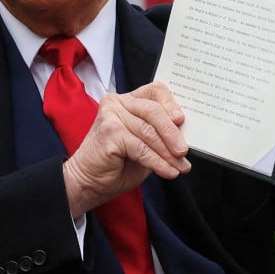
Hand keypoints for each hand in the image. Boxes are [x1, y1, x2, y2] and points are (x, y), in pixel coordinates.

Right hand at [62, 81, 190, 216]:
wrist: (88, 182)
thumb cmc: (117, 163)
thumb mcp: (145, 144)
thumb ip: (160, 134)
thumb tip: (186, 135)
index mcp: (128, 101)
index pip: (155, 91)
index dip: (170, 103)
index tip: (181, 120)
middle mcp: (118, 103)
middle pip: (153, 111)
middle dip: (172, 133)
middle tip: (184, 151)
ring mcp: (111, 115)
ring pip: (149, 132)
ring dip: (168, 153)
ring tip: (180, 167)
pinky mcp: (109, 132)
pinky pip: (141, 148)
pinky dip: (157, 162)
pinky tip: (167, 172)